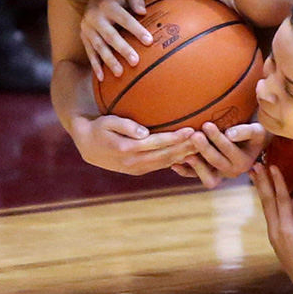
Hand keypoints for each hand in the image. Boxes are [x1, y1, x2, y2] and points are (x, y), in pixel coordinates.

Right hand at [70, 114, 195, 174]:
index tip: (191, 130)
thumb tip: (143, 133)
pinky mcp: (139, 171)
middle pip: (166, 155)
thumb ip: (126, 126)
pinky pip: (161, 166)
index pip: (157, 143)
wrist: (88, 146)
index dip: (175, 137)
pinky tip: (190, 154)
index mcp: (127, 149)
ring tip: (202, 146)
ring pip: (166, 163)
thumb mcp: (107, 122)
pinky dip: (176, 161)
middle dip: (186, 148)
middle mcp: (133, 162)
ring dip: (184, 155)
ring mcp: (137, 169)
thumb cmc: (100, 128)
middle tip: (204, 138)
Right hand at [81, 0, 151, 80]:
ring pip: (99, 47)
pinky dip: (95, 66)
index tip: (149, 41)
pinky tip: (102, 78)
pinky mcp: (83, 37)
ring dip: (109, 61)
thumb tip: (143, 11)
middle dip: (122, 49)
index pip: (124, 18)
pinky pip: (89, 53)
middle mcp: (94, 17)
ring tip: (120, 73)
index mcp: (108, 5)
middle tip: (135, 62)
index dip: (136, 29)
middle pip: (110, 35)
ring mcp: (87, 28)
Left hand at [171, 122, 267, 186]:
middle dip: (204, 149)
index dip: (217, 138)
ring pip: (207, 177)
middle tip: (194, 135)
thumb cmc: (253, 133)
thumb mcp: (256, 130)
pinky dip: (185, 172)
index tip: (207, 124)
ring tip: (185, 155)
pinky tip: (174, 165)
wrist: (251, 143)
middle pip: (216, 162)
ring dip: (196, 166)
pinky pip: (196, 177)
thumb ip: (245, 132)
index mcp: (244, 162)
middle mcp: (232, 171)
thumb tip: (229, 134)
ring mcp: (219, 175)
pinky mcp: (209, 174)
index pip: (229, 149)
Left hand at [251, 163, 292, 293]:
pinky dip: (265, 200)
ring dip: (260, 189)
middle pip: (267, 201)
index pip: (281, 199)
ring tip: (254, 175)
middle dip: (262, 182)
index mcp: (287, 227)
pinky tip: (263, 192)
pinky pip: (268, 213)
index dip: (277, 182)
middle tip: (255, 165)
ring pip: (265, 207)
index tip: (273, 166)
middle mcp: (276, 229)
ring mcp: (272, 233)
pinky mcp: (273, 236)